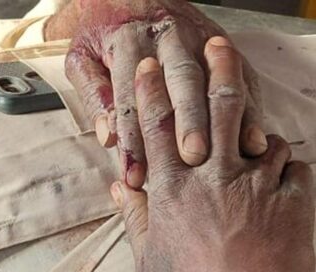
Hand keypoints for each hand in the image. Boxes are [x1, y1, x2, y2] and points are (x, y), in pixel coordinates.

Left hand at [64, 0, 266, 187]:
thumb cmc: (102, 33)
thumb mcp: (82, 58)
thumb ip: (93, 95)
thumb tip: (107, 135)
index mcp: (128, 42)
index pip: (130, 99)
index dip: (132, 141)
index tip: (134, 177)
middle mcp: (167, 37)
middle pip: (180, 83)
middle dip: (187, 122)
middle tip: (190, 158)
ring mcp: (198, 40)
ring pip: (210, 80)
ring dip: (216, 120)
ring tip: (219, 153)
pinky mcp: (222, 47)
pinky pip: (240, 79)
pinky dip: (249, 111)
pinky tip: (250, 140)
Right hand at [112, 37, 314, 271]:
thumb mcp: (149, 261)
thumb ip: (134, 217)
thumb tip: (119, 186)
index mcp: (173, 193)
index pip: (157, 127)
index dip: (150, 91)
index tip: (147, 66)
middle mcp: (213, 178)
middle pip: (215, 106)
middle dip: (214, 67)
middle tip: (213, 44)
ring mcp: (256, 184)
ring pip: (260, 134)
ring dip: (254, 135)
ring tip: (250, 148)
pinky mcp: (292, 198)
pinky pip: (291, 167)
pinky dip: (282, 171)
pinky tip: (274, 188)